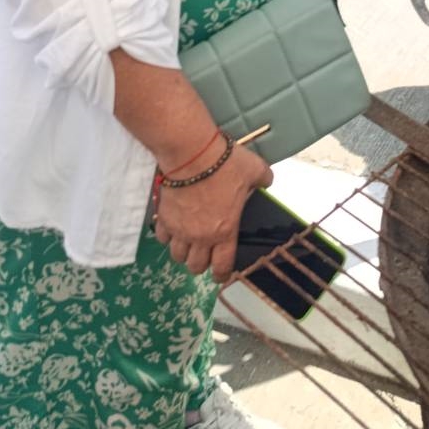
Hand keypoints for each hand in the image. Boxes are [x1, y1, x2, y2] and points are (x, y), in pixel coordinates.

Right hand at [153, 142, 271, 281]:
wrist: (192, 154)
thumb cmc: (225, 165)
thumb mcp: (255, 169)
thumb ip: (264, 179)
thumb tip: (267, 181)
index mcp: (224, 231)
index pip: (221, 266)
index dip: (221, 275)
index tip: (220, 275)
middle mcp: (200, 237)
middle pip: (195, 266)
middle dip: (200, 264)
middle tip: (204, 253)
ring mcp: (179, 229)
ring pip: (176, 255)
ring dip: (183, 251)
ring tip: (187, 241)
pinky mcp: (163, 218)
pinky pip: (161, 237)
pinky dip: (167, 235)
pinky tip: (172, 227)